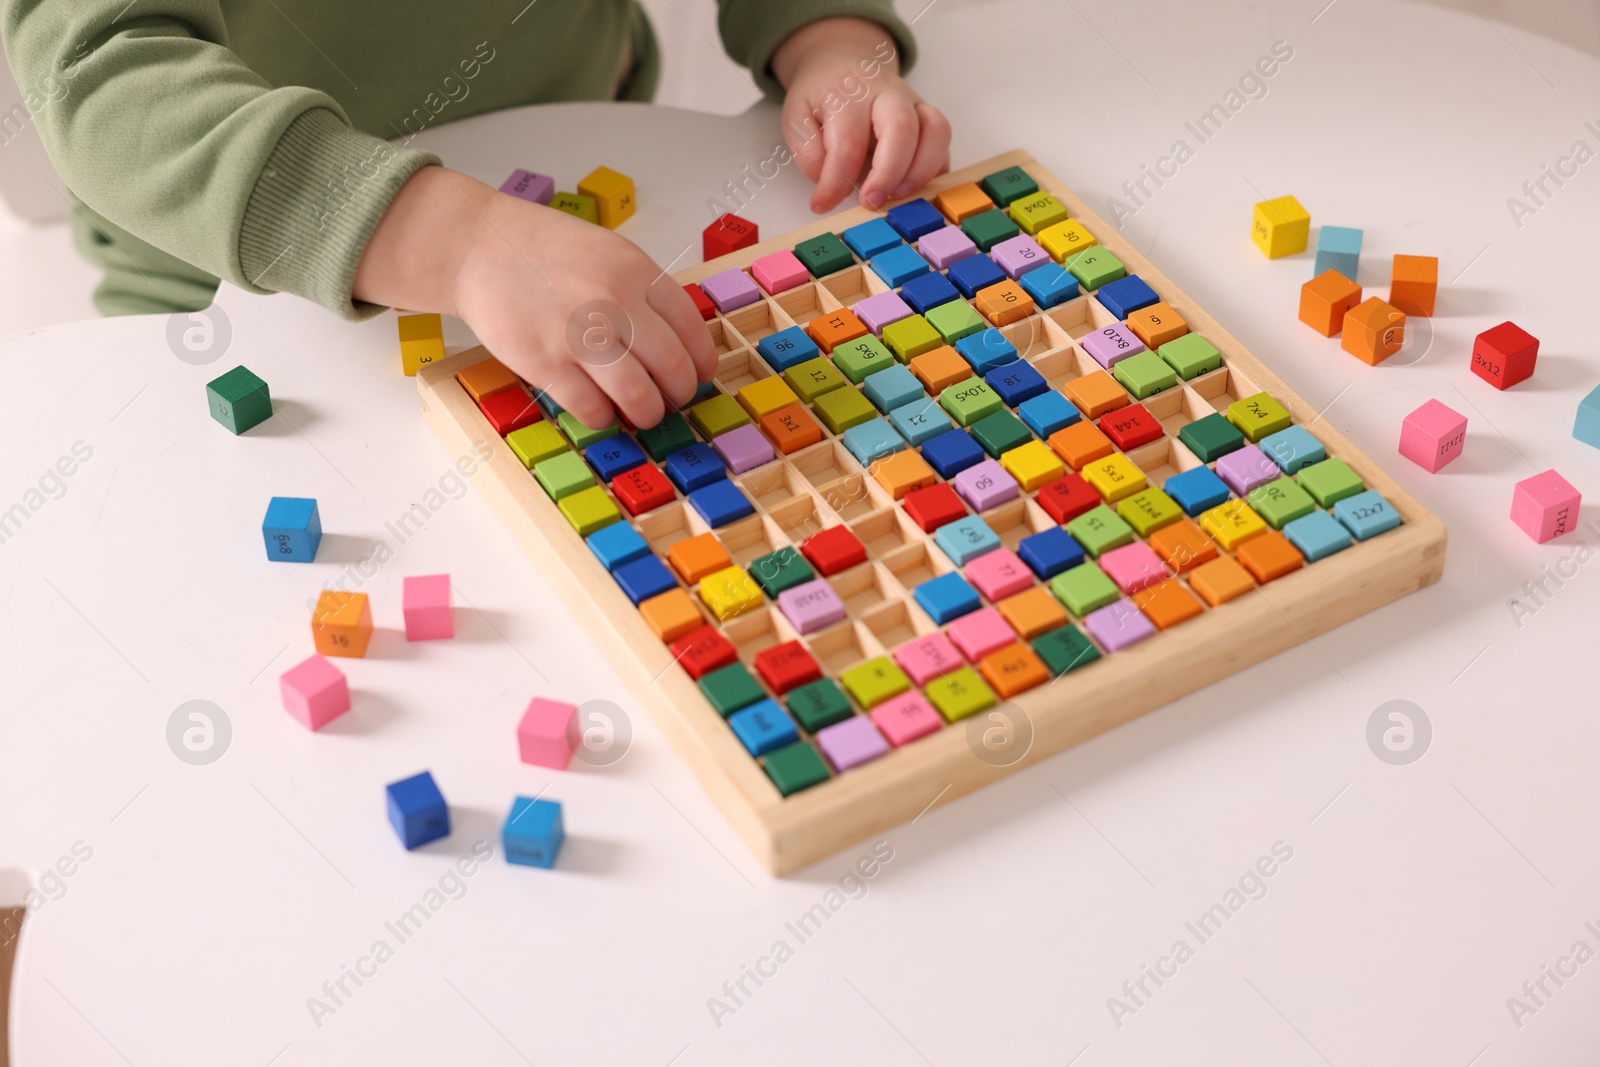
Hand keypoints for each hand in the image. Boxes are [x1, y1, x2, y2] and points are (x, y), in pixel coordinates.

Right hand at [354, 167, 716, 428]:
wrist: (477, 246)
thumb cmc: (541, 249)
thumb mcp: (608, 252)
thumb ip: (642, 290)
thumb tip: (676, 341)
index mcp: (636, 271)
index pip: (692, 329)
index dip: (702, 362)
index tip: (700, 376)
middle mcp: (615, 302)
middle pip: (673, 368)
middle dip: (679, 394)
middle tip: (673, 401)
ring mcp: (580, 335)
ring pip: (640, 397)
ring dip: (648, 414)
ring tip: (643, 415)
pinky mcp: (546, 363)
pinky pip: (592, 408)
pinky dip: (604, 418)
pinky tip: (601, 412)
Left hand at [772, 17, 951, 213]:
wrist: (843, 62)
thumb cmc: (822, 95)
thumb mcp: (797, 116)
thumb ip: (808, 150)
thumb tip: (828, 182)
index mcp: (849, 92)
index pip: (848, 140)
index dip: (836, 180)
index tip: (822, 204)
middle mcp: (888, 93)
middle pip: (902, 128)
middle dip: (888, 173)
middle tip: (870, 203)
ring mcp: (914, 103)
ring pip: (936, 131)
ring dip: (921, 172)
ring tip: (896, 197)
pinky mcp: (928, 118)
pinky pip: (943, 144)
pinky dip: (935, 170)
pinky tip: (913, 189)